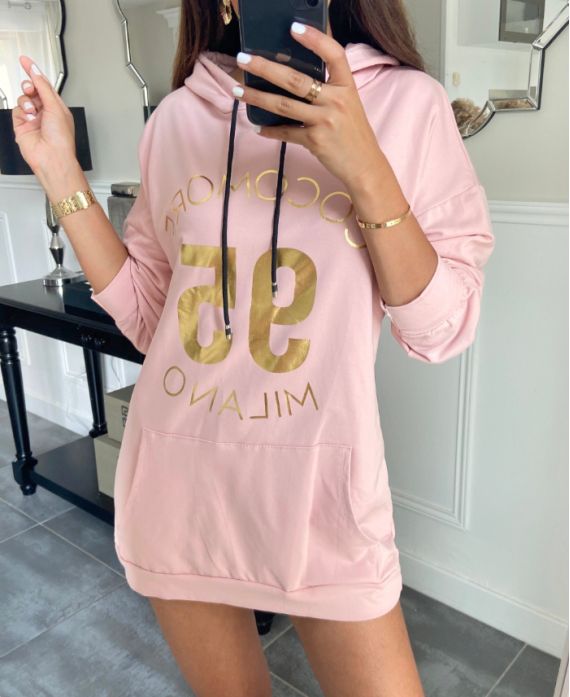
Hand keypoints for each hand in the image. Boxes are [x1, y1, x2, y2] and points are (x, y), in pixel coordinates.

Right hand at [12, 56, 77, 176]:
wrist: (52, 157)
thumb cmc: (61, 139)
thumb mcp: (55, 106)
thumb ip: (43, 87)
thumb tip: (35, 72)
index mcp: (57, 107)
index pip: (44, 84)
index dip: (34, 72)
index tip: (25, 60)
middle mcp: (45, 112)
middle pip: (31, 89)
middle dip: (29, 86)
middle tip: (30, 88)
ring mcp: (32, 118)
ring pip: (22, 99)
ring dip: (26, 102)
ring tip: (33, 112)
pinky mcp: (22, 125)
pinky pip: (16, 110)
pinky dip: (22, 113)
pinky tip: (29, 119)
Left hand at [233, 22, 382, 187]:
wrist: (365, 166)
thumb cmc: (353, 133)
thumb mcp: (349, 104)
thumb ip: (329, 88)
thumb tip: (295, 74)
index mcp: (347, 86)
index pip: (334, 54)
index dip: (315, 39)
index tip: (293, 28)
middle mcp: (336, 101)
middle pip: (296, 80)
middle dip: (266, 68)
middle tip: (244, 58)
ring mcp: (325, 121)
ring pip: (284, 105)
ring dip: (257, 97)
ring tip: (238, 90)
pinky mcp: (315, 141)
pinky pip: (286, 133)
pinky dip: (270, 130)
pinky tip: (257, 127)